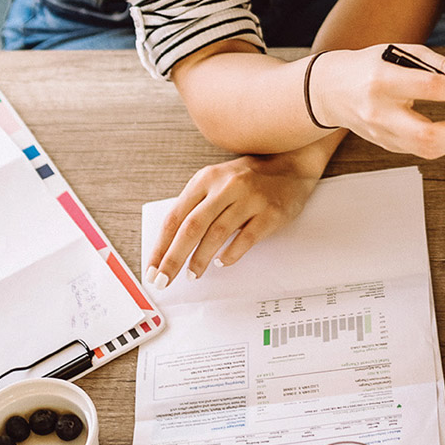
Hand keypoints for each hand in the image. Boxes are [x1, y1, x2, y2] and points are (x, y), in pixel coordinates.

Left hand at [145, 152, 322, 286]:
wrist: (292, 164)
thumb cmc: (250, 178)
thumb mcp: (218, 182)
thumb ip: (197, 205)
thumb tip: (171, 245)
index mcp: (206, 179)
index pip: (175, 216)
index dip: (160, 245)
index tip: (152, 268)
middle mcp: (226, 186)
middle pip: (191, 227)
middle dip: (173, 258)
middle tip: (163, 280)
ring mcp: (250, 198)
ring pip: (217, 234)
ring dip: (200, 259)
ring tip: (192, 275)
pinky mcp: (270, 212)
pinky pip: (246, 238)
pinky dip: (230, 254)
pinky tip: (221, 263)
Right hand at [310, 44, 444, 158]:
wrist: (329, 91)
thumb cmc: (370, 65)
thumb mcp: (402, 52)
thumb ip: (440, 64)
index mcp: (382, 80)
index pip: (432, 89)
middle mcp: (379, 113)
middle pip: (429, 136)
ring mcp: (381, 135)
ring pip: (429, 150)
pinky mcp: (386, 146)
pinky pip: (424, 150)